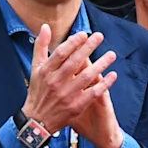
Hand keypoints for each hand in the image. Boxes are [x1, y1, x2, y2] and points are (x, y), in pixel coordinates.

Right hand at [22, 24, 123, 147]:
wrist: (37, 120)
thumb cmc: (38, 90)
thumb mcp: (35, 68)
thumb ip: (41, 46)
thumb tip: (45, 26)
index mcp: (46, 71)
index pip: (61, 53)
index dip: (73, 42)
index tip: (84, 34)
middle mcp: (56, 82)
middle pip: (75, 62)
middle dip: (88, 48)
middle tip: (100, 36)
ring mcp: (67, 95)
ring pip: (86, 76)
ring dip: (100, 65)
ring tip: (111, 55)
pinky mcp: (76, 106)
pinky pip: (93, 93)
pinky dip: (104, 84)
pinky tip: (113, 75)